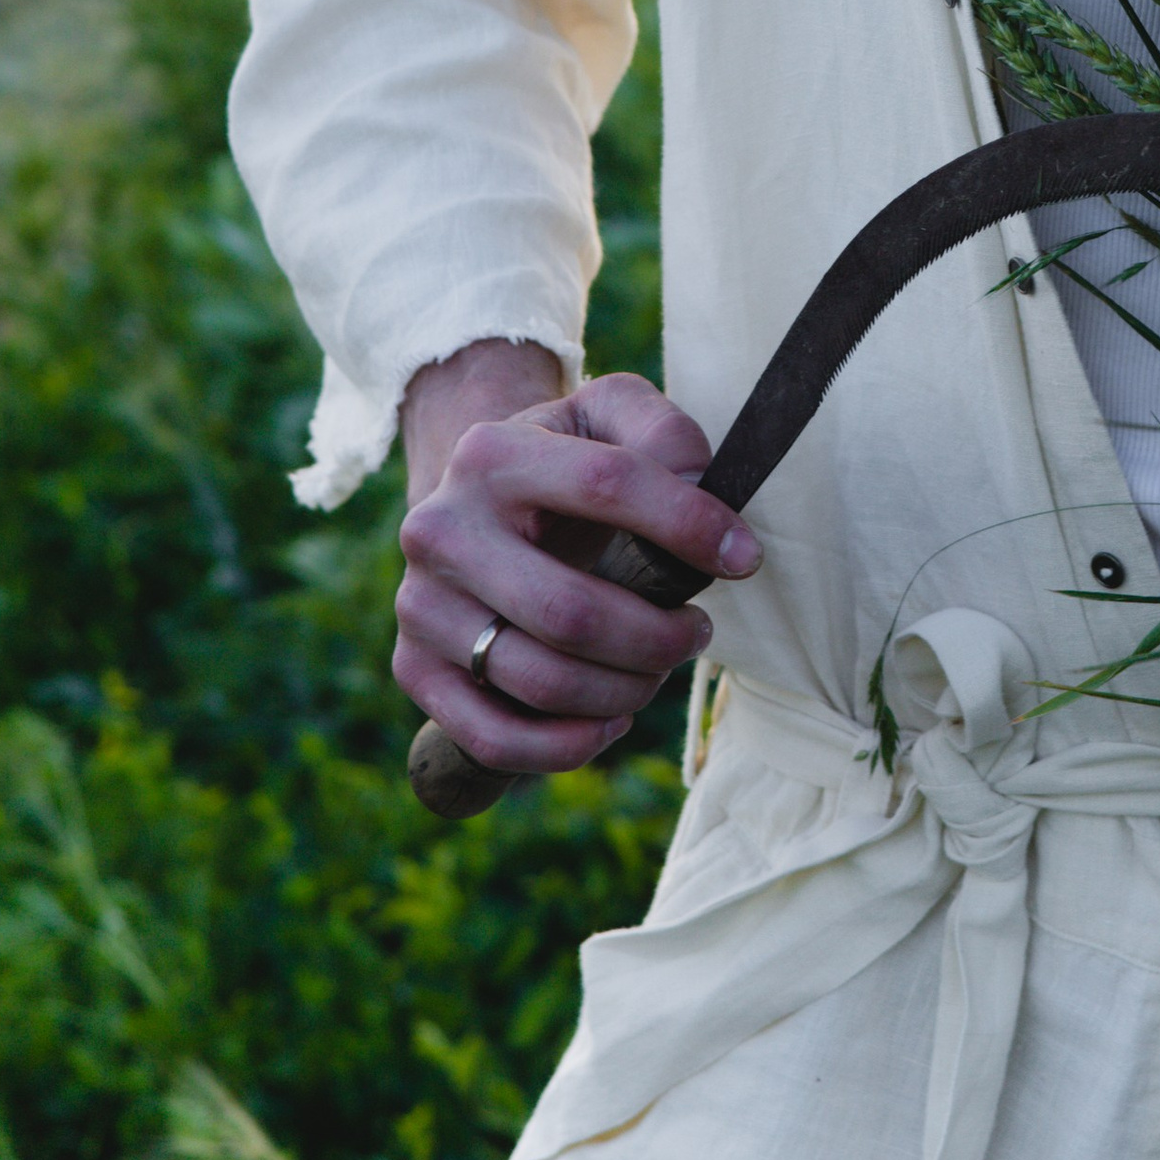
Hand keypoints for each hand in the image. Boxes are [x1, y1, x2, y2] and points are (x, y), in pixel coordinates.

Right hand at [393, 339, 762, 778]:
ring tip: (658, 669)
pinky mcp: (414, 668)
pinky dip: (567, 746)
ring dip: (625, 691)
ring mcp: (419, 604)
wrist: (481, 500)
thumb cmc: (569, 461)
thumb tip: (699, 486)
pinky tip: (610, 721)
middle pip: (570, 612)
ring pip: (538, 681)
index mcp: (492, 452)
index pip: (608, 485)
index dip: (689, 525)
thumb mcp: (612, 413)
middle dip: (657, 637)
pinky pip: (492, 738)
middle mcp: (439, 528)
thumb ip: (665, 431)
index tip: (745, 558)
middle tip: (697, 631)